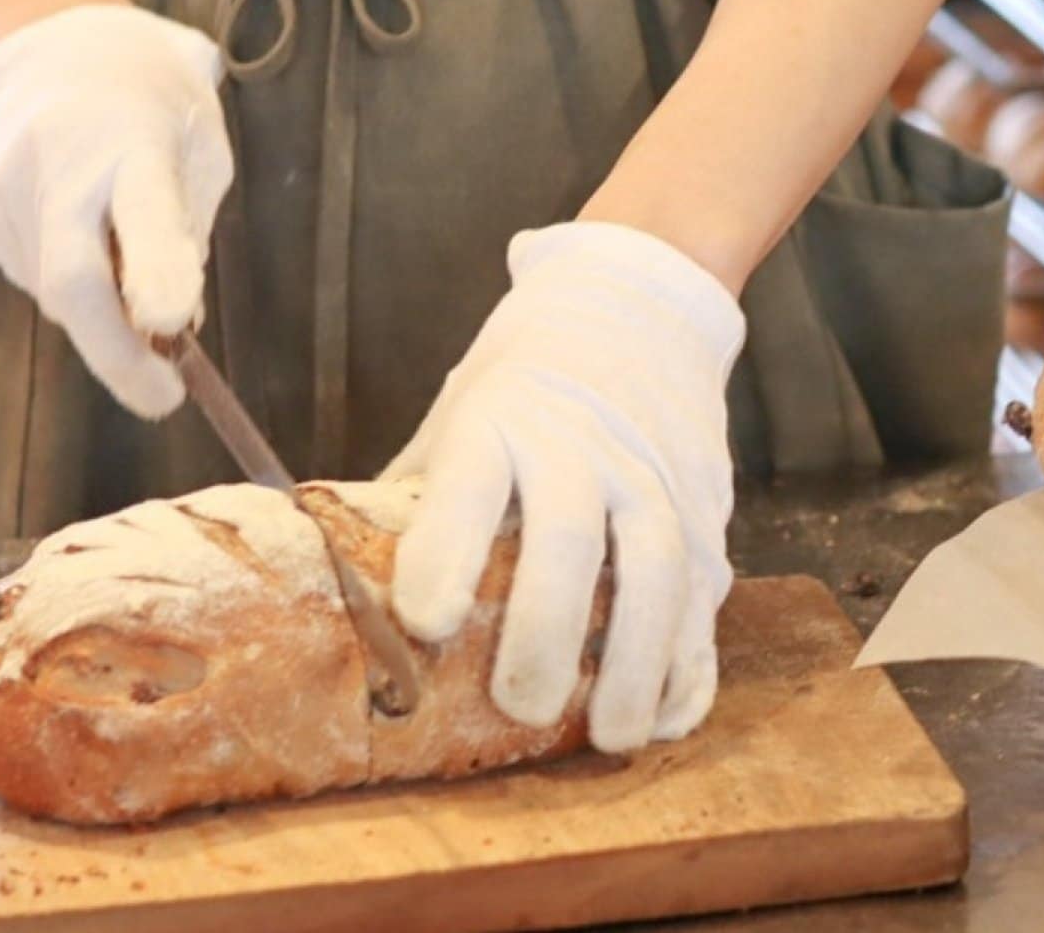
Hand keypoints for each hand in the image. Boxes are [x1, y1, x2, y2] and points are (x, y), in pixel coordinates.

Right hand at [0, 4, 231, 416]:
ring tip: (130, 266)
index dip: (156, 275)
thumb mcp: (201, 156)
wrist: (69, 51)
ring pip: (58, 295)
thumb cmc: (158, 114)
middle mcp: (63, 164)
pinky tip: (85, 239)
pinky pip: (35, 279)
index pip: (144, 214)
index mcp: (136, 141)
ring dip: (102, 314)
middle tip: (161, 400)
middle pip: (76, 279)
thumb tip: (166, 332)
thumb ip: (185, 237)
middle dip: (117, 354)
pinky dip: (70, 287)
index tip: (171, 327)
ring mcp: (12, 189)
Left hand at [385, 222, 745, 752]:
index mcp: (501, 418)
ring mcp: (654, 478)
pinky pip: (707, 593)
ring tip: (609, 736)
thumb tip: (337, 597)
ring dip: (637, 660)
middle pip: (571, 540)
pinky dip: (691, 662)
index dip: (449, 552)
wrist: (636, 307)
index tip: (427, 621)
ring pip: (658, 571)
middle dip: (547, 629)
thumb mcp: (458, 412)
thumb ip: (417, 498)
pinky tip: (665, 716)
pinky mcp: (706, 511)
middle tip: (521, 706)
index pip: (473, 485)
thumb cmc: (524, 380)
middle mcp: (585, 446)